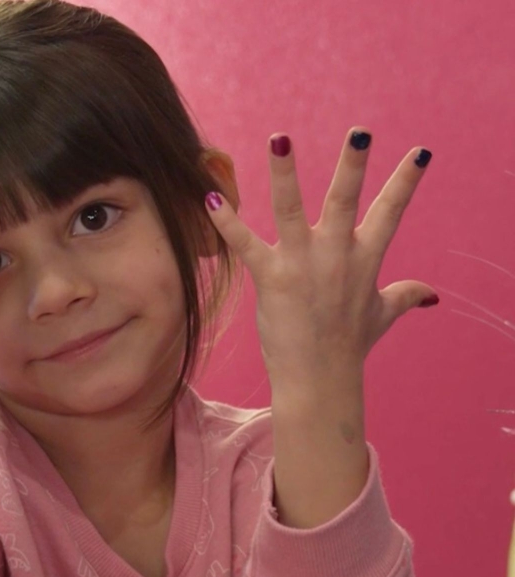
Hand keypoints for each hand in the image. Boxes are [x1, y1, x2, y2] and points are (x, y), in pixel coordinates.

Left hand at [204, 127, 437, 390]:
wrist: (321, 379)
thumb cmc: (349, 345)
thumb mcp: (382, 315)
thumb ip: (404, 295)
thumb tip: (432, 294)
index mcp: (365, 258)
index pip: (391, 211)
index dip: (406, 181)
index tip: (421, 151)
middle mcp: (336, 254)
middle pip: (345, 199)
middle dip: (353, 165)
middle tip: (360, 132)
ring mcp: (302, 264)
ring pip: (291, 209)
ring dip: (284, 174)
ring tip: (279, 138)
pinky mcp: (271, 278)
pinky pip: (245, 244)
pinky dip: (226, 223)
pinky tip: (210, 199)